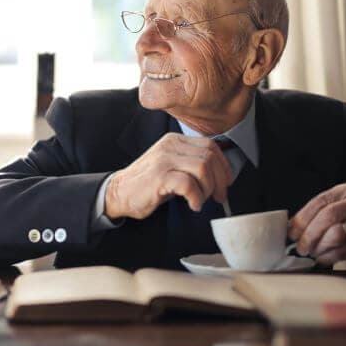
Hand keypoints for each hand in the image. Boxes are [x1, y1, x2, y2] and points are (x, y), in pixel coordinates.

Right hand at [105, 133, 232, 219]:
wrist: (120, 192)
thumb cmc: (148, 184)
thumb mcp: (171, 166)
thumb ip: (191, 164)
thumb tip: (221, 175)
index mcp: (175, 141)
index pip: (211, 146)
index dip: (223, 166)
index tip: (225, 183)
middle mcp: (170, 146)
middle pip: (210, 157)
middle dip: (219, 180)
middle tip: (217, 196)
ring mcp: (164, 160)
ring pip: (203, 168)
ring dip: (207, 189)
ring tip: (200, 200)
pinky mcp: (159, 176)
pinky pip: (189, 184)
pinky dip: (196, 197)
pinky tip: (192, 204)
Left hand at [288, 182, 345, 268]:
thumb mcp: (336, 209)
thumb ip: (315, 214)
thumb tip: (290, 229)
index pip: (320, 202)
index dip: (302, 219)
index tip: (291, 233)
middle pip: (328, 216)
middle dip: (310, 234)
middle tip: (300, 247)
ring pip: (337, 235)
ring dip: (319, 247)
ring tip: (312, 252)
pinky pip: (343, 251)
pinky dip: (328, 257)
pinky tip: (323, 258)